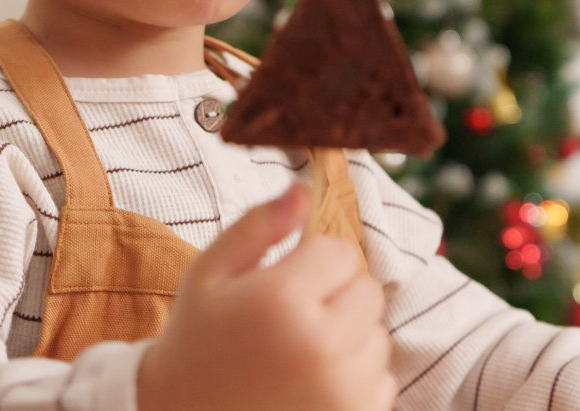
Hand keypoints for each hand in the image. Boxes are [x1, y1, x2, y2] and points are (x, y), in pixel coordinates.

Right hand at [136, 181, 395, 410]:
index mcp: (282, 300)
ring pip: (378, 336)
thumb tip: (304, 189)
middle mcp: (321, 346)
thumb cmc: (196, 340)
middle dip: (338, 297)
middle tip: (295, 319)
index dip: (315, 261)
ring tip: (299, 355)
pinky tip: (311, 386)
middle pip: (368, 292)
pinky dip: (356, 381)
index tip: (287, 282)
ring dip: (349, 339)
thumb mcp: (210, 273)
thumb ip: (260, 224)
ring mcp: (342, 391)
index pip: (342, 252)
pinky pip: (382, 381)